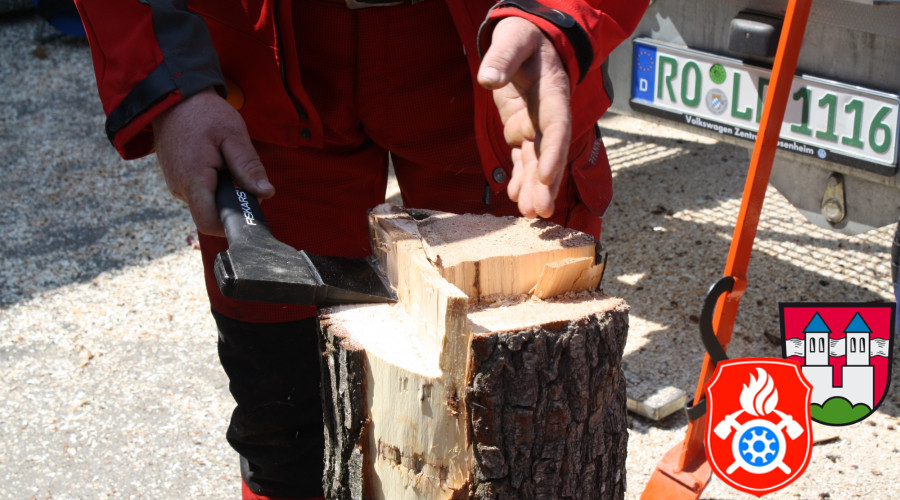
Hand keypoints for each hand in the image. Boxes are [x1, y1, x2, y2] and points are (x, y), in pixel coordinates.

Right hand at [152, 88, 273, 236]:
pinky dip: (212, 183)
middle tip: (242, 176)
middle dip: (231, 201)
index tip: (248, 208)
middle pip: (211, 213)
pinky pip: (199, 191)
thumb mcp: (234, 136)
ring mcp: (175, 184)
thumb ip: (249, 167)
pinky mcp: (176, 179)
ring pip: (206, 202)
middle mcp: (180, 188)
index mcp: (193, 179)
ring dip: (222, 190)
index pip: (209, 222)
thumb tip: (266, 193)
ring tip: (226, 163)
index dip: (231, 222)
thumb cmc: (204, 114)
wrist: (174, 98)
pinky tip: (216, 163)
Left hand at [478, 16, 570, 218]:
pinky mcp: (522, 129)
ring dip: (534, 187)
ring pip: (536, 161)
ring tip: (530, 213)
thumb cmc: (524, 35)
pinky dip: (520, 177)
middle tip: (541, 211)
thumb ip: (503, 57)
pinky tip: (515, 198)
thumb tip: (488, 78)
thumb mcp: (514, 38)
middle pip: (549, 153)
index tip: (549, 178)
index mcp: (553, 94)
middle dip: (546, 184)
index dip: (554, 154)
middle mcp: (549, 115)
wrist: (529, 39)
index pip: (557, 128)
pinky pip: (522, 158)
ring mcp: (536, 125)